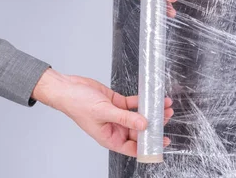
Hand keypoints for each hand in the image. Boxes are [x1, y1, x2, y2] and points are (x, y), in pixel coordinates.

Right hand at [32, 69, 173, 156]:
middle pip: (139, 130)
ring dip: (151, 111)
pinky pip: (133, 103)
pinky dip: (143, 101)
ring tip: (165, 105)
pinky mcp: (116, 102)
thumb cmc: (77, 104)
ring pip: (138, 116)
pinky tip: (152, 97)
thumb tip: (144, 124)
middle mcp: (114, 128)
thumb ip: (125, 118)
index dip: (148, 146)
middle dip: (154, 124)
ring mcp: (116, 115)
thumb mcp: (104, 112)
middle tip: (167, 116)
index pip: (133, 147)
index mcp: (109, 138)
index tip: (163, 142)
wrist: (68, 88)